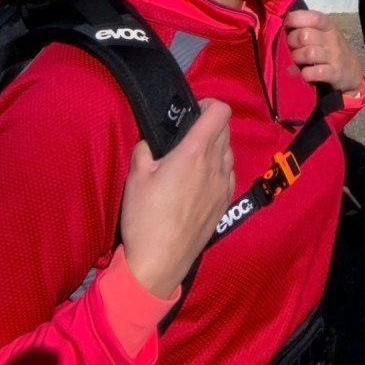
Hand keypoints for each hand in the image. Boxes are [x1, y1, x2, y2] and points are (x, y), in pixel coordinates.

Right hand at [118, 99, 235, 296]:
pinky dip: (218, 168)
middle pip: (225, 129)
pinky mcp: (225, 201)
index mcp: (195, 152)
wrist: (160, 260)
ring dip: (215, 146)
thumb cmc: (145, 217)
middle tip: (186, 135)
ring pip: (228, 151)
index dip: (209, 104)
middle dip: (209, 125)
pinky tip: (199, 180)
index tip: (192, 111)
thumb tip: (154, 141)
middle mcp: (216, 164)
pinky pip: (228, 173)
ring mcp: (225, 184)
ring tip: (191, 159)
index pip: (220, 111)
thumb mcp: (135, 177)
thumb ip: (146, 150)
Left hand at [284, 8, 364, 91]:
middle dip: (292, 42)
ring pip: (308, 53)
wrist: (351, 71)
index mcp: (328, 26)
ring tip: (298, 61)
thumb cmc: (330, 49)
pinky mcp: (334, 73)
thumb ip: (306, 26)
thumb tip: (282, 23)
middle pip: (304, 36)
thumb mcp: (323, 33)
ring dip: (297, 58)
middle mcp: (332, 39)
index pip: (313, 17)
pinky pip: (315, 72)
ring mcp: (334, 57)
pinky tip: (306, 74)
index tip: (289, 27)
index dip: (295, 20)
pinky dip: (306, 74)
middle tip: (292, 48)